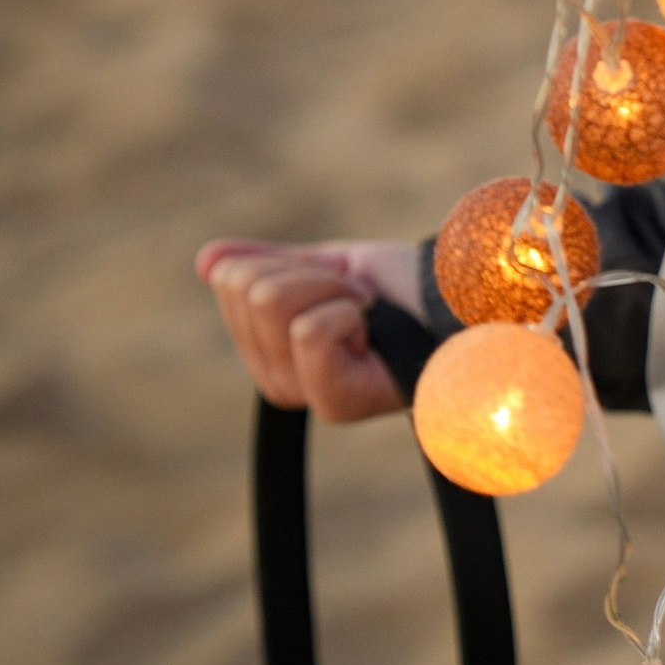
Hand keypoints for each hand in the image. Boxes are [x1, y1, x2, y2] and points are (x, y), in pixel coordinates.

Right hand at [197, 237, 421, 421]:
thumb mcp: (326, 268)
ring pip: (274, 302)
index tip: (337, 283)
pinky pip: (309, 332)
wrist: (458, 302)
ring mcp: (301, 394)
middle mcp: (274, 380)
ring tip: (369, 313)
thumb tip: (206, 260)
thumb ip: (267, 266)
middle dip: (314, 276)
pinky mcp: (332, 404)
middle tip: (359, 298)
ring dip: (335, 289)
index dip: (292, 263)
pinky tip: (373, 329)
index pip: (231, 280)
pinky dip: (348, 313)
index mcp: (264, 348)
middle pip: (251, 289)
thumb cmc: (401, 289)